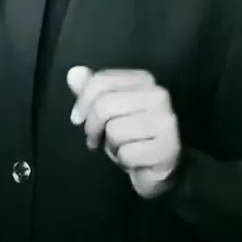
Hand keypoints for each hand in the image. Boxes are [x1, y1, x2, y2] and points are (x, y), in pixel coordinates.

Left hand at [67, 66, 181, 198]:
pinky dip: (125, 161)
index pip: (101, 81)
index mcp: (143, 79)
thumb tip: (74, 73)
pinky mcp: (168, 148)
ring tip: (122, 148)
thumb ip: (91, 91)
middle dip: (93, 127)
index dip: (82, 101)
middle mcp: (158, 95)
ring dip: (112, 146)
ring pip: (115, 131)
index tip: (77, 118)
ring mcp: (166, 121)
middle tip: (94, 139)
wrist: (163, 168)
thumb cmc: (132, 136)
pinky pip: (127, 154)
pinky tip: (135, 161)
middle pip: (104, 106)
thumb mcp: (108, 112)